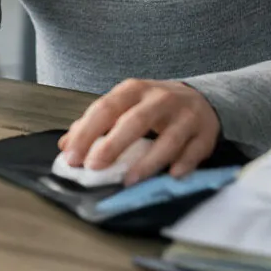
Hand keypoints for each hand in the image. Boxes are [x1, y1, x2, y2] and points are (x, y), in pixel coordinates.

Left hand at [57, 79, 220, 185]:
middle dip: (114, 144)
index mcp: (134, 90)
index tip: (72, 156)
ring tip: (129, 180)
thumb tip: (66, 145)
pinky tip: (171, 175)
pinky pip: (194, 151)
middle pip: (136, 121)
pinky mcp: (205, 133)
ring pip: (168, 139)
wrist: (199, 99)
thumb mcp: (124, 106)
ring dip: (148, 161)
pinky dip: (183, 164)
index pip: (106, 108)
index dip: (87, 132)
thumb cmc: (153, 107)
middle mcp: (160, 99)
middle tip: (95, 166)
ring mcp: (185, 116)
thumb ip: (96, 123)